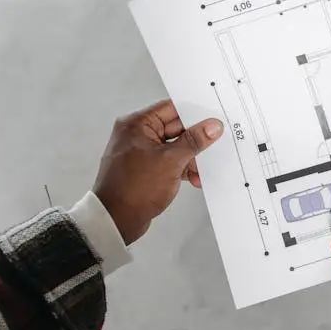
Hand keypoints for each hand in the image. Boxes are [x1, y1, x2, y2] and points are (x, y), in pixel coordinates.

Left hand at [93, 100, 222, 245]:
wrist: (116, 220)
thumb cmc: (135, 188)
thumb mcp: (171, 161)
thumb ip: (194, 141)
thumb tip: (212, 126)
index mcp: (137, 124)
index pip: (171, 108)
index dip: (194, 113)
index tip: (214, 119)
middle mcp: (137, 134)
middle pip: (175, 128)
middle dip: (195, 141)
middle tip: (214, 147)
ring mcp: (141, 152)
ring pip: (175, 147)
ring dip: (191, 158)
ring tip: (201, 172)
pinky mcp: (145, 168)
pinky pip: (169, 161)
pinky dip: (182, 168)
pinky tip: (194, 179)